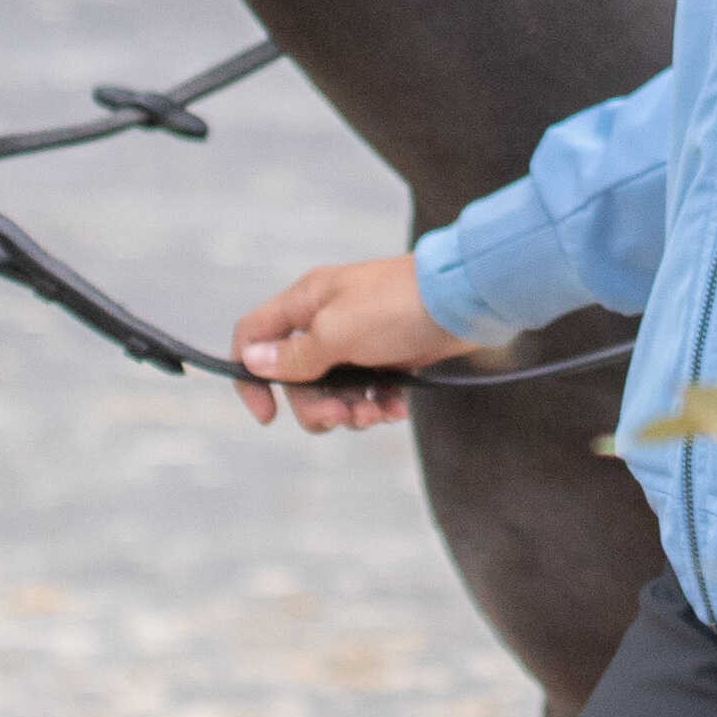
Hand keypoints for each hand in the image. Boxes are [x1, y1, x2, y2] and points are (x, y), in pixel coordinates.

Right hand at [226, 253, 469, 431]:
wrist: (466, 301)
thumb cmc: (397, 308)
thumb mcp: (337, 332)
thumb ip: (295, 354)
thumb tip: (252, 361)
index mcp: (306, 303)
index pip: (253, 336)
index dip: (250, 378)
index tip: (269, 415)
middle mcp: (327, 320)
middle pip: (297, 378)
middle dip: (318, 406)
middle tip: (344, 416)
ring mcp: (359, 340)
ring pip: (335, 391)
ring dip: (352, 410)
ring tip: (379, 412)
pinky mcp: (390, 356)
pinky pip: (370, 390)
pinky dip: (380, 403)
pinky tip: (397, 408)